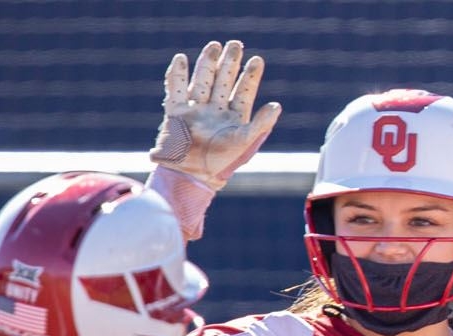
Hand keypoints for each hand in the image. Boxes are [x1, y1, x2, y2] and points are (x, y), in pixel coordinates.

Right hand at [151, 40, 279, 190]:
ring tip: (214, 45)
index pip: (243, 92)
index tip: (257, 60)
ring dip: (207, 63)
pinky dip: (177, 74)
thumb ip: (261, 124)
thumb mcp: (245, 142)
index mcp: (233, 119)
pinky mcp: (176, 113)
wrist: (193, 175)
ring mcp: (195, 111)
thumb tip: (277, 105)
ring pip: (202, 81)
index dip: (250, 76)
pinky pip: (175, 89)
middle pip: (222, 81)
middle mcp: (214, 112)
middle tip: (236, 44)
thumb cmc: (222, 162)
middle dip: (229, 63)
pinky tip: (181, 59)